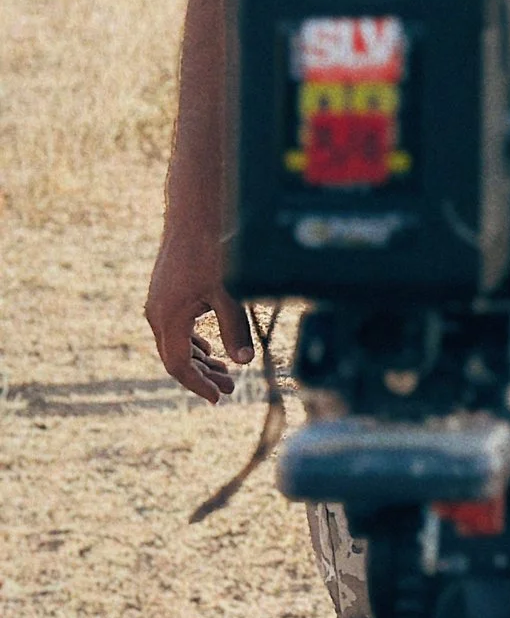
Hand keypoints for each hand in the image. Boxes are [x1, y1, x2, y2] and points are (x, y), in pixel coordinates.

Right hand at [146, 208, 250, 402]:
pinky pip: (175, 330)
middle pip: (176, 358)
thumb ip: (235, 328)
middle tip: (229, 389)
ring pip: (175, 344)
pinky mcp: (165, 296)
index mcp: (169, 318)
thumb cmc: (211, 252)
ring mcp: (159, 305)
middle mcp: (157, 315)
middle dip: (202, 376)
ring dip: (199, 360)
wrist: (192, 218)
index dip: (198, 384)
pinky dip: (193, 343)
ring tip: (225, 374)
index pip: (178, 365)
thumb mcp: (229, 292)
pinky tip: (210, 351)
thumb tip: (244, 361)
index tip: (217, 398)